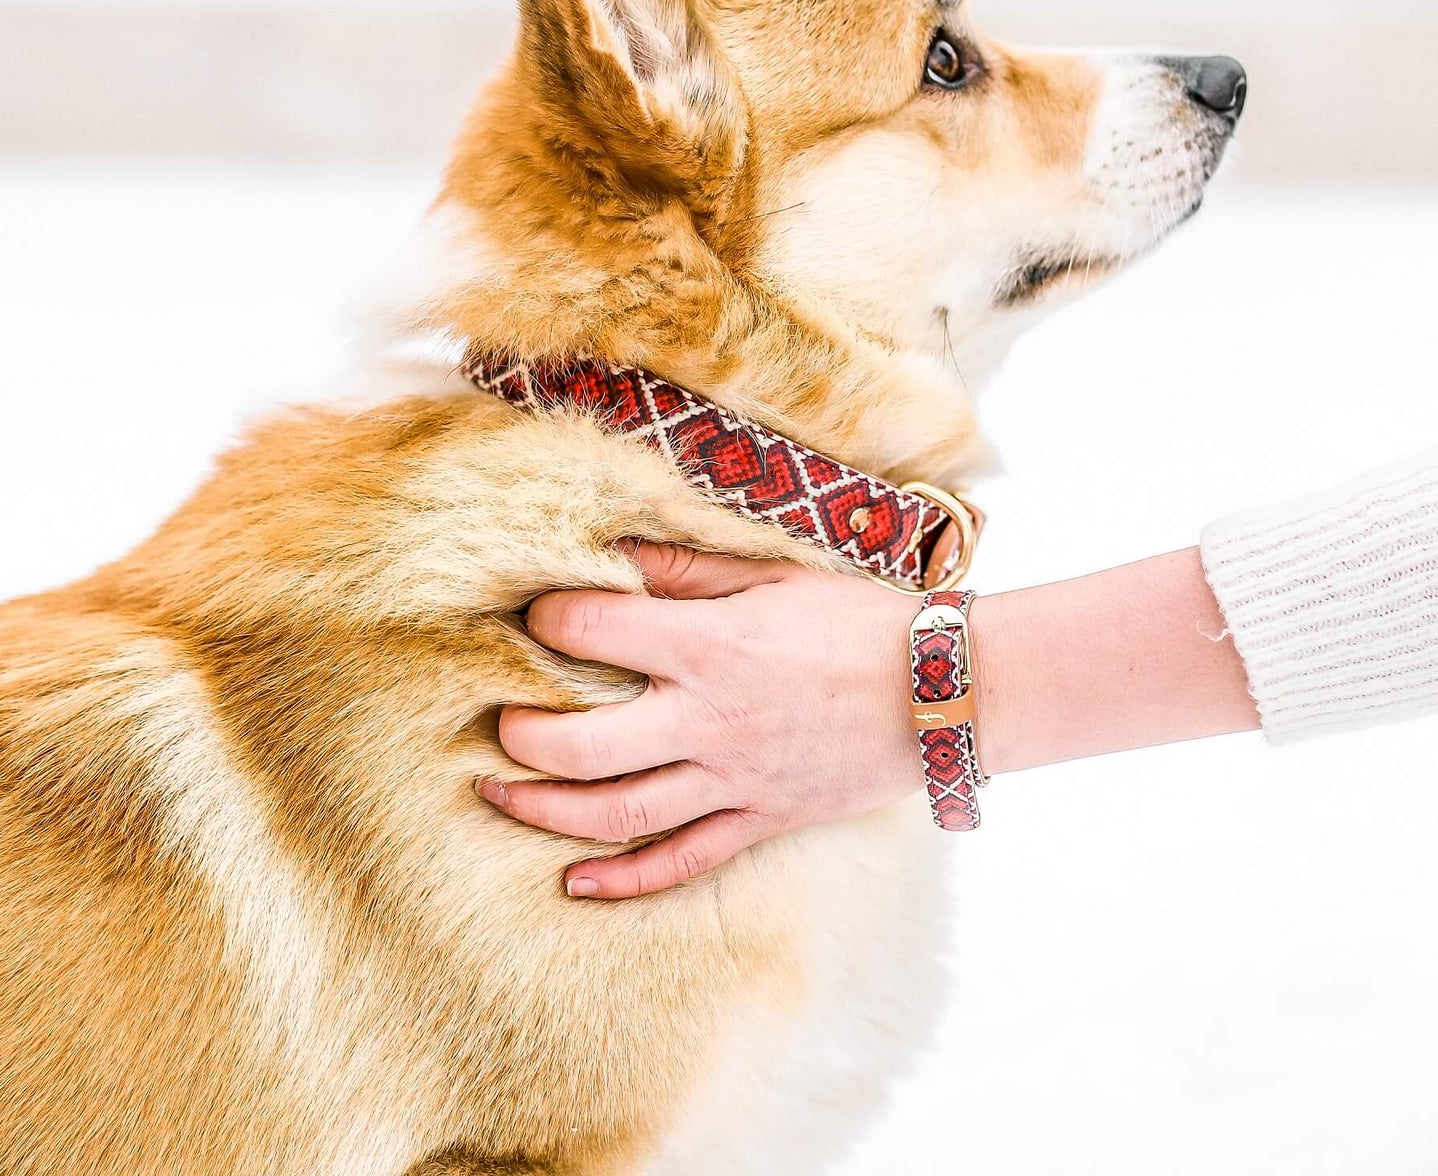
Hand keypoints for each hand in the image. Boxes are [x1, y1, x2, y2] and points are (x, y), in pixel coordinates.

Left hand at [477, 544, 923, 899]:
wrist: (943, 689)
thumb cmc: (859, 620)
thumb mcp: (773, 576)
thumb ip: (689, 570)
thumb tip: (615, 553)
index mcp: (709, 646)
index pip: (595, 633)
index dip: (549, 620)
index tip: (531, 617)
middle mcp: (708, 720)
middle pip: (585, 746)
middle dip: (525, 737)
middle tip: (494, 726)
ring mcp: (733, 780)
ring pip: (620, 813)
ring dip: (549, 810)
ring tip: (500, 795)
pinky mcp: (760, 819)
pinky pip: (685, 861)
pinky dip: (628, 880)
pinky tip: (578, 883)